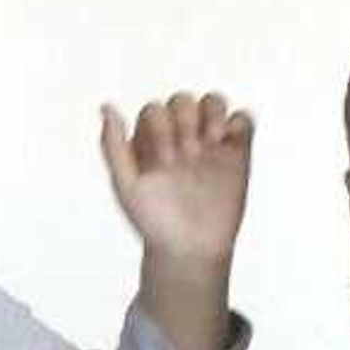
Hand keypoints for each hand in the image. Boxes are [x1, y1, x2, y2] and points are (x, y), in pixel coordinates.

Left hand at [99, 93, 255, 269]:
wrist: (190, 249)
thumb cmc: (154, 221)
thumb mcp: (126, 186)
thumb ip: (113, 146)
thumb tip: (106, 107)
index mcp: (150, 140)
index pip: (155, 110)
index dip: (160, 130)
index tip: (165, 163)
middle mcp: (179, 135)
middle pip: (183, 100)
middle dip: (186, 121)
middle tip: (189, 155)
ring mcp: (209, 141)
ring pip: (213, 101)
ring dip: (213, 113)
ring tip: (212, 141)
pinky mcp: (237, 151)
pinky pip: (243, 119)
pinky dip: (240, 121)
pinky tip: (229, 143)